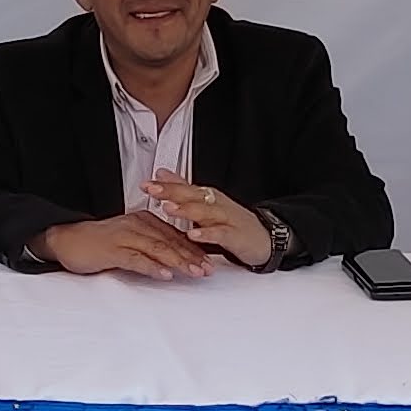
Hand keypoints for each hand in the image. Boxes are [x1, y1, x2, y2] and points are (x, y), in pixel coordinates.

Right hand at [38, 210, 223, 278]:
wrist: (66, 240)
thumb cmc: (97, 243)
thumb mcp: (128, 240)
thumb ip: (148, 246)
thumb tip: (170, 260)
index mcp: (143, 220)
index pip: (174, 235)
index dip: (194, 249)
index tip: (209, 261)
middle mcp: (137, 225)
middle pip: (170, 241)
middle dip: (192, 256)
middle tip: (208, 269)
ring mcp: (125, 236)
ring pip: (158, 248)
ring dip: (179, 261)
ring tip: (194, 272)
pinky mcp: (113, 249)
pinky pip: (136, 258)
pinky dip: (152, 266)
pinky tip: (165, 274)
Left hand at [142, 171, 277, 269]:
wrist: (265, 238)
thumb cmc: (233, 222)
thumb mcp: (205, 203)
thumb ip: (183, 188)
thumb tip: (162, 173)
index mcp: (207, 197)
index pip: (183, 187)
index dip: (164, 185)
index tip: (145, 184)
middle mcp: (215, 204)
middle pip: (191, 196)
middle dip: (171, 192)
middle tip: (152, 190)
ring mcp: (226, 219)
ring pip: (205, 212)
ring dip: (186, 210)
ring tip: (168, 208)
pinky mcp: (235, 236)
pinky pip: (220, 234)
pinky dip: (207, 234)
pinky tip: (193, 235)